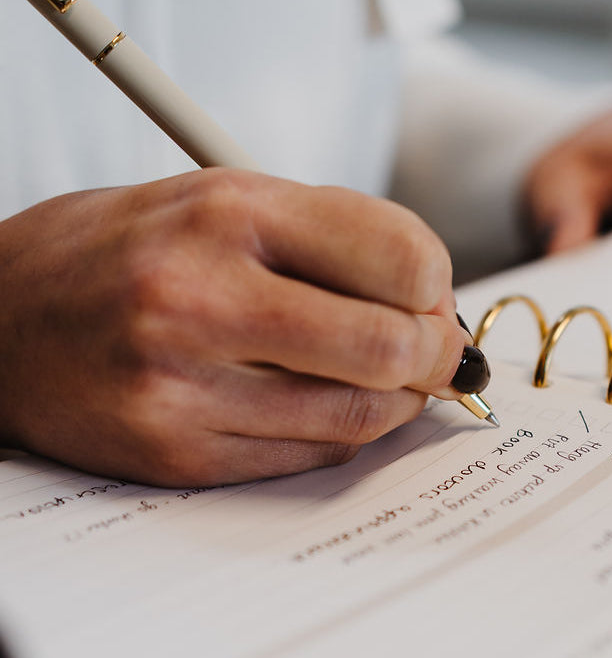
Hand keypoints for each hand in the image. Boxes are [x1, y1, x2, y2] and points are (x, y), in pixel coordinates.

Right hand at [0, 170, 469, 485]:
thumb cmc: (128, 253)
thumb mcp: (223, 202)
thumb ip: (334, 240)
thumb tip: (436, 301)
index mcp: (226, 213)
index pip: (397, 255)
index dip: (437, 286)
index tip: (432, 297)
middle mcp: (200, 298)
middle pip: (389, 347)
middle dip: (437, 355)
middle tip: (436, 353)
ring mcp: (183, 387)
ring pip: (360, 415)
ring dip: (399, 401)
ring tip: (387, 378)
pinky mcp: (176, 454)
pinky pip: (312, 455)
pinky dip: (344, 432)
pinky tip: (325, 403)